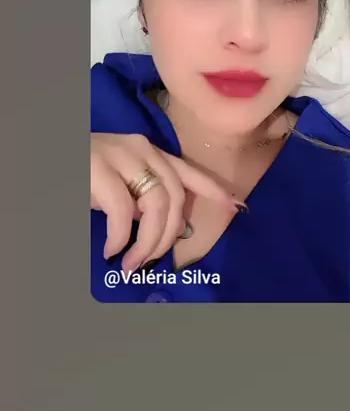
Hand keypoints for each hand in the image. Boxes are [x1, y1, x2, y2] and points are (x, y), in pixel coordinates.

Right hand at [91, 133, 241, 272]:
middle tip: (153, 261)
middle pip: (174, 196)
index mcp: (148, 150)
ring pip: (155, 204)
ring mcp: (120, 156)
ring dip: (148, 241)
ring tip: (133, 262)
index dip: (212, 188)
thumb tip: (169, 229)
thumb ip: (144, 195)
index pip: (187, 170)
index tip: (236, 205)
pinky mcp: (99, 169)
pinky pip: (122, 211)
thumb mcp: (121, 180)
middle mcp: (141, 148)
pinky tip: (112, 249)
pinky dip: (120, 237)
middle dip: (169, 235)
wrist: (51, 156)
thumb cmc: (85, 172)